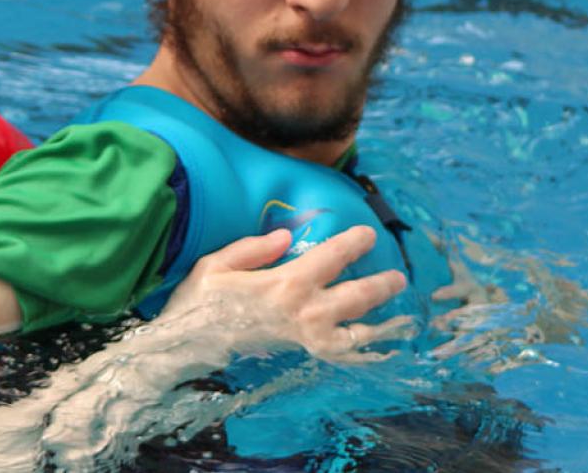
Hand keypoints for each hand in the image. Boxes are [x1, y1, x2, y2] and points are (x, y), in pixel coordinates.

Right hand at [158, 226, 413, 360]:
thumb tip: (286, 237)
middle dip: (381, 285)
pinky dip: (360, 352)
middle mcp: (302, 311)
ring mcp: (303, 335)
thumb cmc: (199, 302)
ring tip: (398, 315)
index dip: (354, 243)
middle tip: (398, 276)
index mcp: (284, 284)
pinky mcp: (299, 350)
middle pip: (356, 297)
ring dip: (379, 322)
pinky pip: (337, 354)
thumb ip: (253, 248)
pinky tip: (375, 347)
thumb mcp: (216, 264)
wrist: (188, 346)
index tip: (369, 233)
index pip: (331, 258)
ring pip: (354, 333)